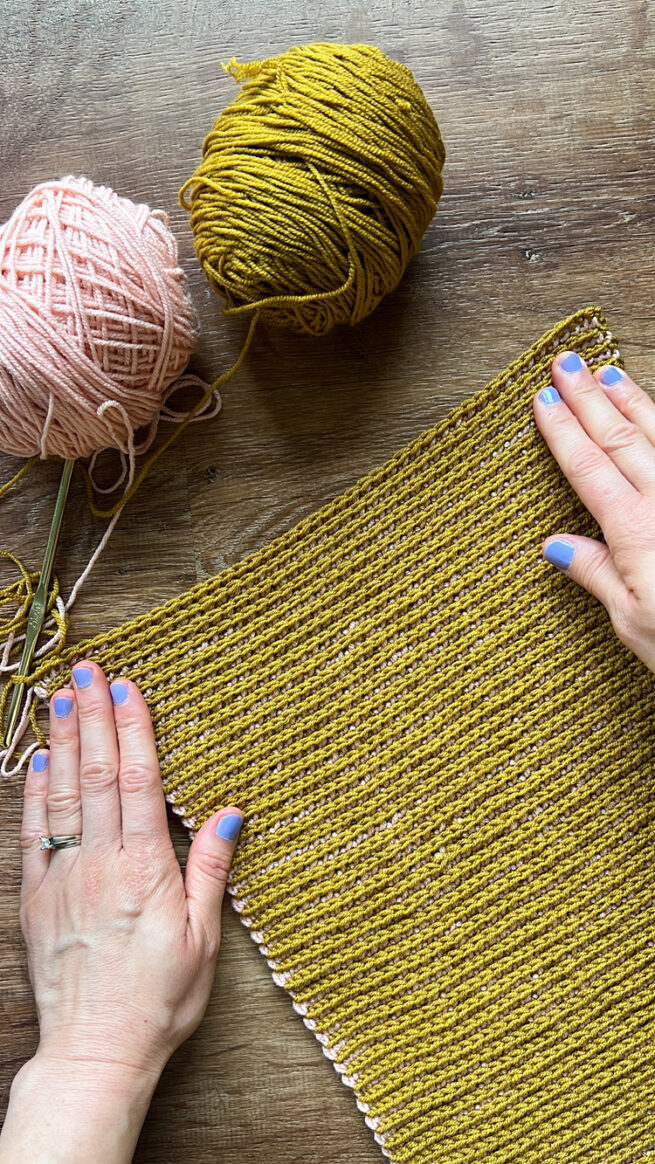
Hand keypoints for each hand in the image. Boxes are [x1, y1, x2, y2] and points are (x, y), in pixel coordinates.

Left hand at [1, 660, 243, 1162]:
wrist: (95, 1051)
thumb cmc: (158, 1002)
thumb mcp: (202, 941)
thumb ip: (210, 872)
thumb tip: (228, 815)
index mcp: (146, 870)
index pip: (139, 782)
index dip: (134, 730)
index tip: (129, 688)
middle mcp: (101, 863)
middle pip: (97, 775)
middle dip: (94, 716)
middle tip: (89, 670)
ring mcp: (64, 878)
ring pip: (63, 794)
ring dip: (63, 740)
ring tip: (61, 696)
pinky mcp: (38, 898)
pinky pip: (35, 833)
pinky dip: (35, 792)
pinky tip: (38, 760)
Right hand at [534, 352, 654, 673]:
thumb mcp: (635, 624)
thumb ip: (599, 576)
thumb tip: (556, 546)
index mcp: (637, 533)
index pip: (589, 468)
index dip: (562, 431)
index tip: (542, 400)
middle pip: (623, 439)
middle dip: (590, 399)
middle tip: (567, 364)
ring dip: (634, 402)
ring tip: (610, 374)